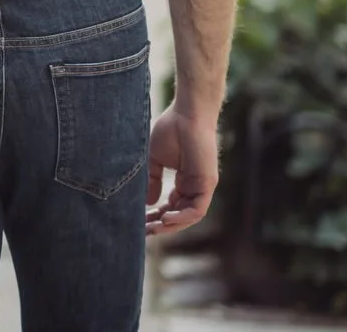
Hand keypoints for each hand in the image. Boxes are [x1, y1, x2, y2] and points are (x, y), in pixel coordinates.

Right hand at [145, 106, 218, 235]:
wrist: (186, 115)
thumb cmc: (171, 130)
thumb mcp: (155, 159)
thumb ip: (152, 180)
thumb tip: (149, 203)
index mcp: (184, 181)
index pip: (170, 206)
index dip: (155, 216)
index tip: (139, 222)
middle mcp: (194, 187)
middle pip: (179, 215)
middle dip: (161, 225)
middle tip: (142, 231)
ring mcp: (202, 187)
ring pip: (188, 216)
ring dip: (171, 225)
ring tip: (152, 228)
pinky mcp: (207, 184)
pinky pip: (197, 209)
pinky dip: (182, 217)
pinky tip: (166, 218)